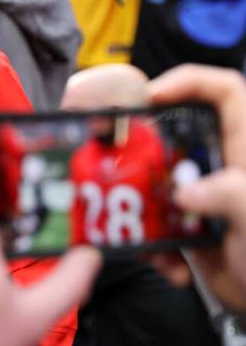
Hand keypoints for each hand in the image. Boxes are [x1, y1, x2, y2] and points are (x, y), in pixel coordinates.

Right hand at [147, 64, 245, 310]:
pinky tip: (168, 265)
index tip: (149, 96)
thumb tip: (184, 192)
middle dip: (142, 147)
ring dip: (138, 206)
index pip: (224, 92)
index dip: (188, 81)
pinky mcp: (190, 228)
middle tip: (112, 157)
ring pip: (155, 182)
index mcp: (245, 151)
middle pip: (174, 134)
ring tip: (130, 224)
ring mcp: (204, 197)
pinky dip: (153, 246)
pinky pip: (155, 225)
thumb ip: (230, 196)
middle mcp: (222, 167)